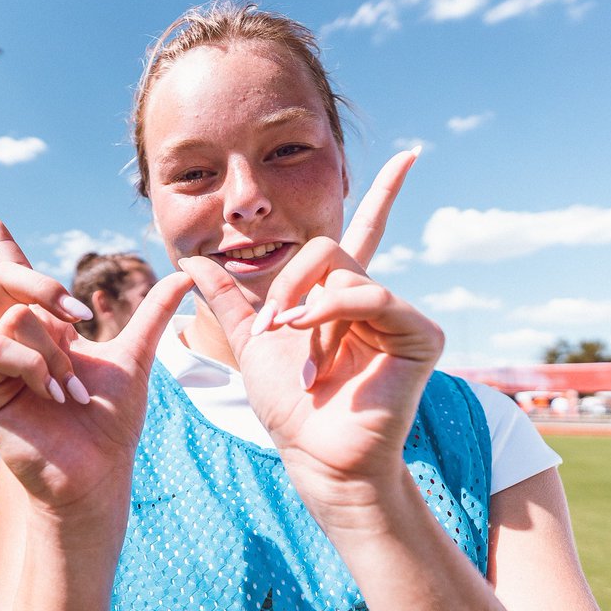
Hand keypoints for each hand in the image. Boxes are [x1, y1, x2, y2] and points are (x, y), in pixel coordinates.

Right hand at [0, 214, 193, 519]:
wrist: (98, 471)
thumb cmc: (112, 422)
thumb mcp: (137, 356)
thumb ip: (155, 312)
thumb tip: (190, 272)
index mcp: (44, 329)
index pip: (18, 278)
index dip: (4, 243)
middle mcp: (15, 340)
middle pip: (8, 278)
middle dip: (46, 286)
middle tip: (79, 316)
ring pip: (18, 318)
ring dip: (56, 352)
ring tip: (71, 390)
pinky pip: (1, 349)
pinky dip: (37, 367)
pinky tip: (53, 394)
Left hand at [177, 149, 439, 520]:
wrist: (313, 455)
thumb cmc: (288, 406)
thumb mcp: (248, 340)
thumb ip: (225, 298)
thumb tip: (190, 259)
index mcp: (341, 297)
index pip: (366, 231)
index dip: (385, 194)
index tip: (411, 155)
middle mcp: (372, 299)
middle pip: (326, 247)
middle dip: (286, 282)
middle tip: (271, 325)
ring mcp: (399, 315)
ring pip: (342, 271)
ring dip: (303, 307)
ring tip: (293, 345)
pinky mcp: (420, 334)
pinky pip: (371, 294)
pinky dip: (333, 312)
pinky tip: (313, 340)